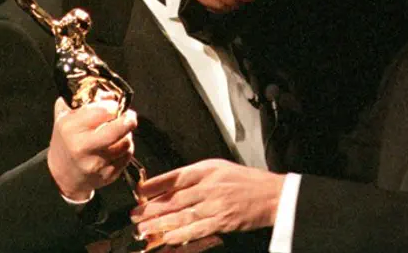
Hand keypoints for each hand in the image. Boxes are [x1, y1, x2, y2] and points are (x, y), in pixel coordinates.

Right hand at [47, 95, 137, 200]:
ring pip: (127, 143)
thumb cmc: (66, 140)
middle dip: (129, 119)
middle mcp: (83, 146)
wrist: (62, 175)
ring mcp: (96, 164)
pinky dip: (126, 150)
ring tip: (118, 133)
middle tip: (129, 116)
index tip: (114, 106)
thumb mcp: (65, 115)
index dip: (114, 105)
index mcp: (71, 128)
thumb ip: (85, 99)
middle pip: (119, 128)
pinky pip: (127, 157)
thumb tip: (111, 95)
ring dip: (127, 135)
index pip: (103, 110)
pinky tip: (116, 148)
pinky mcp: (108, 175)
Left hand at [130, 159, 284, 245]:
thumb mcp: (221, 169)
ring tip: (143, 229)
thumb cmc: (248, 181)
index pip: (175, 176)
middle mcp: (210, 185)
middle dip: (151, 208)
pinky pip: (195, 230)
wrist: (273, 194)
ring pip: (181, 216)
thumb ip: (198, 176)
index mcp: (208, 169)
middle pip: (174, 198)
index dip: (155, 184)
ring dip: (160, 224)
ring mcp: (215, 204)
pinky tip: (166, 238)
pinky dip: (179, 235)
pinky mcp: (222, 221)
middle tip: (135, 215)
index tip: (139, 191)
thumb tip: (172, 186)